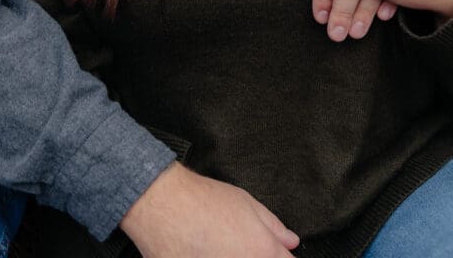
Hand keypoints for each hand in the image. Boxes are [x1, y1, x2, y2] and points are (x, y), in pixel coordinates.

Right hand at [121, 163, 299, 256]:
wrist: (162, 206)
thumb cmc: (200, 200)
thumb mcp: (245, 202)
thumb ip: (273, 226)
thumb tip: (290, 240)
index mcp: (263, 253)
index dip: (279, 257)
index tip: (272, 253)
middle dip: (253, 257)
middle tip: (236, 247)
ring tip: (216, 248)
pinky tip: (202, 253)